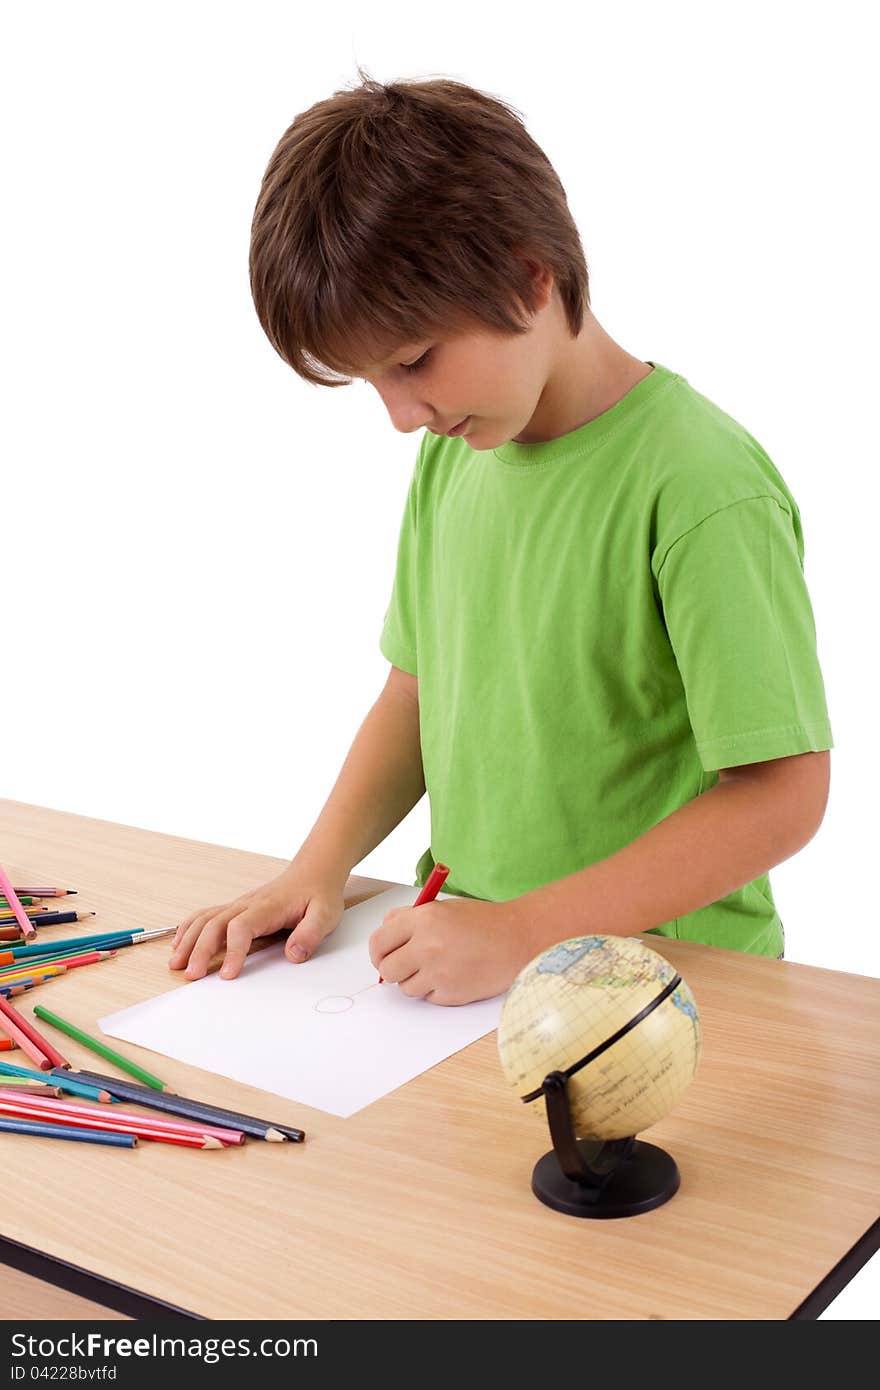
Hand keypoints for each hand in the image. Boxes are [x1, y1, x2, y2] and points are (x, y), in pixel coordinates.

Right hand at [168, 860, 346, 980]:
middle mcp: (248, 904)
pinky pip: (207, 915)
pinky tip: (180, 943)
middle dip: (200, 950)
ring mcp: (240, 904)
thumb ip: (310, 935)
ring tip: (176, 963)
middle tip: (191, 975)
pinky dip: (189, 928)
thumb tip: (293, 955)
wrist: (314, 872)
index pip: (241, 927)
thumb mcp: (326, 915)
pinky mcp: (237, 908)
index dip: (232, 951)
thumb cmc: (318, 894)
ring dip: (188, 940)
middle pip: (215, 924)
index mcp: (268, 907)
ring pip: (206, 919)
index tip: (228, 974)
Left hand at [369, 896, 528, 1005]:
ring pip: (405, 987)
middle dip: (393, 968)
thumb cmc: (483, 922)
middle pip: (387, 969)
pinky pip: (427, 998)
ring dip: (414, 980)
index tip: (383, 955)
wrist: (518, 940)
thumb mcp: (443, 908)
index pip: (379, 941)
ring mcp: (438, 972)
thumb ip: (410, 918)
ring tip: (435, 967)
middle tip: (405, 965)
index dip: (378, 951)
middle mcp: (427, 946)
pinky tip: (451, 975)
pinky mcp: (450, 993)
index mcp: (423, 919)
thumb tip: (385, 932)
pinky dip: (434, 990)